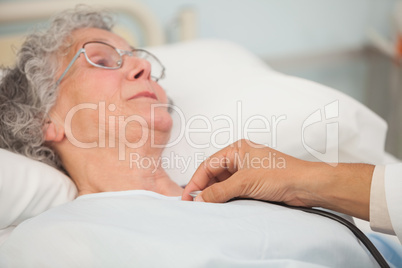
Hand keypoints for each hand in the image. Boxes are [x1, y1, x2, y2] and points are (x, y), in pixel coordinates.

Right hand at [182, 139, 316, 206]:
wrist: (306, 185)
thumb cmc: (283, 173)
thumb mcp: (245, 182)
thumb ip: (220, 191)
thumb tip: (201, 199)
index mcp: (237, 149)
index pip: (209, 165)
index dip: (197, 180)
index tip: (189, 196)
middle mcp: (241, 158)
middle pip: (214, 173)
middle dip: (205, 188)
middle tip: (197, 203)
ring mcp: (247, 171)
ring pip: (223, 182)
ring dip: (216, 194)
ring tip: (208, 205)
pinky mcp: (254, 182)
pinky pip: (233, 189)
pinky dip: (226, 197)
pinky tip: (222, 205)